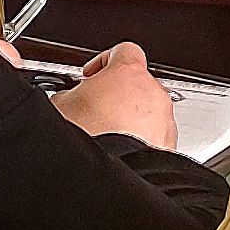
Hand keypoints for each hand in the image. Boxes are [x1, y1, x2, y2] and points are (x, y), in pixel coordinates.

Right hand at [55, 42, 170, 141]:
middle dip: (117, 94)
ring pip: (148, 111)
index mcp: (128, 73)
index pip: (123, 50)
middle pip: (137, 83)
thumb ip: (69, 92)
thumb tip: (69, 97)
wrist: (107, 179)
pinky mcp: (169, 144)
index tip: (91, 76)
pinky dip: (141, 140)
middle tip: (95, 109)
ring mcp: (164, 119)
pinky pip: (155, 135)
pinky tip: (119, 151)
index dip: (104, 61)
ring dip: (130, 119)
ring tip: (106, 136)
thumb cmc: (90, 139)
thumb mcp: (60, 106)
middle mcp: (153, 93)